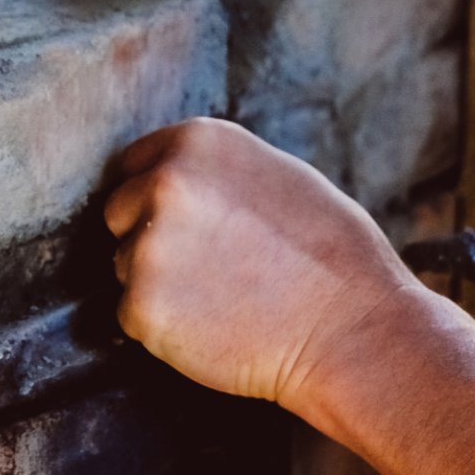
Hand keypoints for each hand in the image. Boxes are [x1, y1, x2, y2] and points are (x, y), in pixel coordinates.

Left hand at [103, 118, 422, 415]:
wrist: (355, 333)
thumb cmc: (331, 258)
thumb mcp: (277, 177)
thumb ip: (213, 171)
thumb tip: (167, 174)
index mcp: (197, 141)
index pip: (133, 164)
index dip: (152, 197)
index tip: (178, 223)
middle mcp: (163, 182)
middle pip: (119, 212)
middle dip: (149, 238)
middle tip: (212, 268)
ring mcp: (148, 245)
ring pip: (124, 265)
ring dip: (158, 285)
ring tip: (225, 297)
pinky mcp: (141, 305)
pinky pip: (131, 315)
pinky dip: (162, 327)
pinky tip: (214, 326)